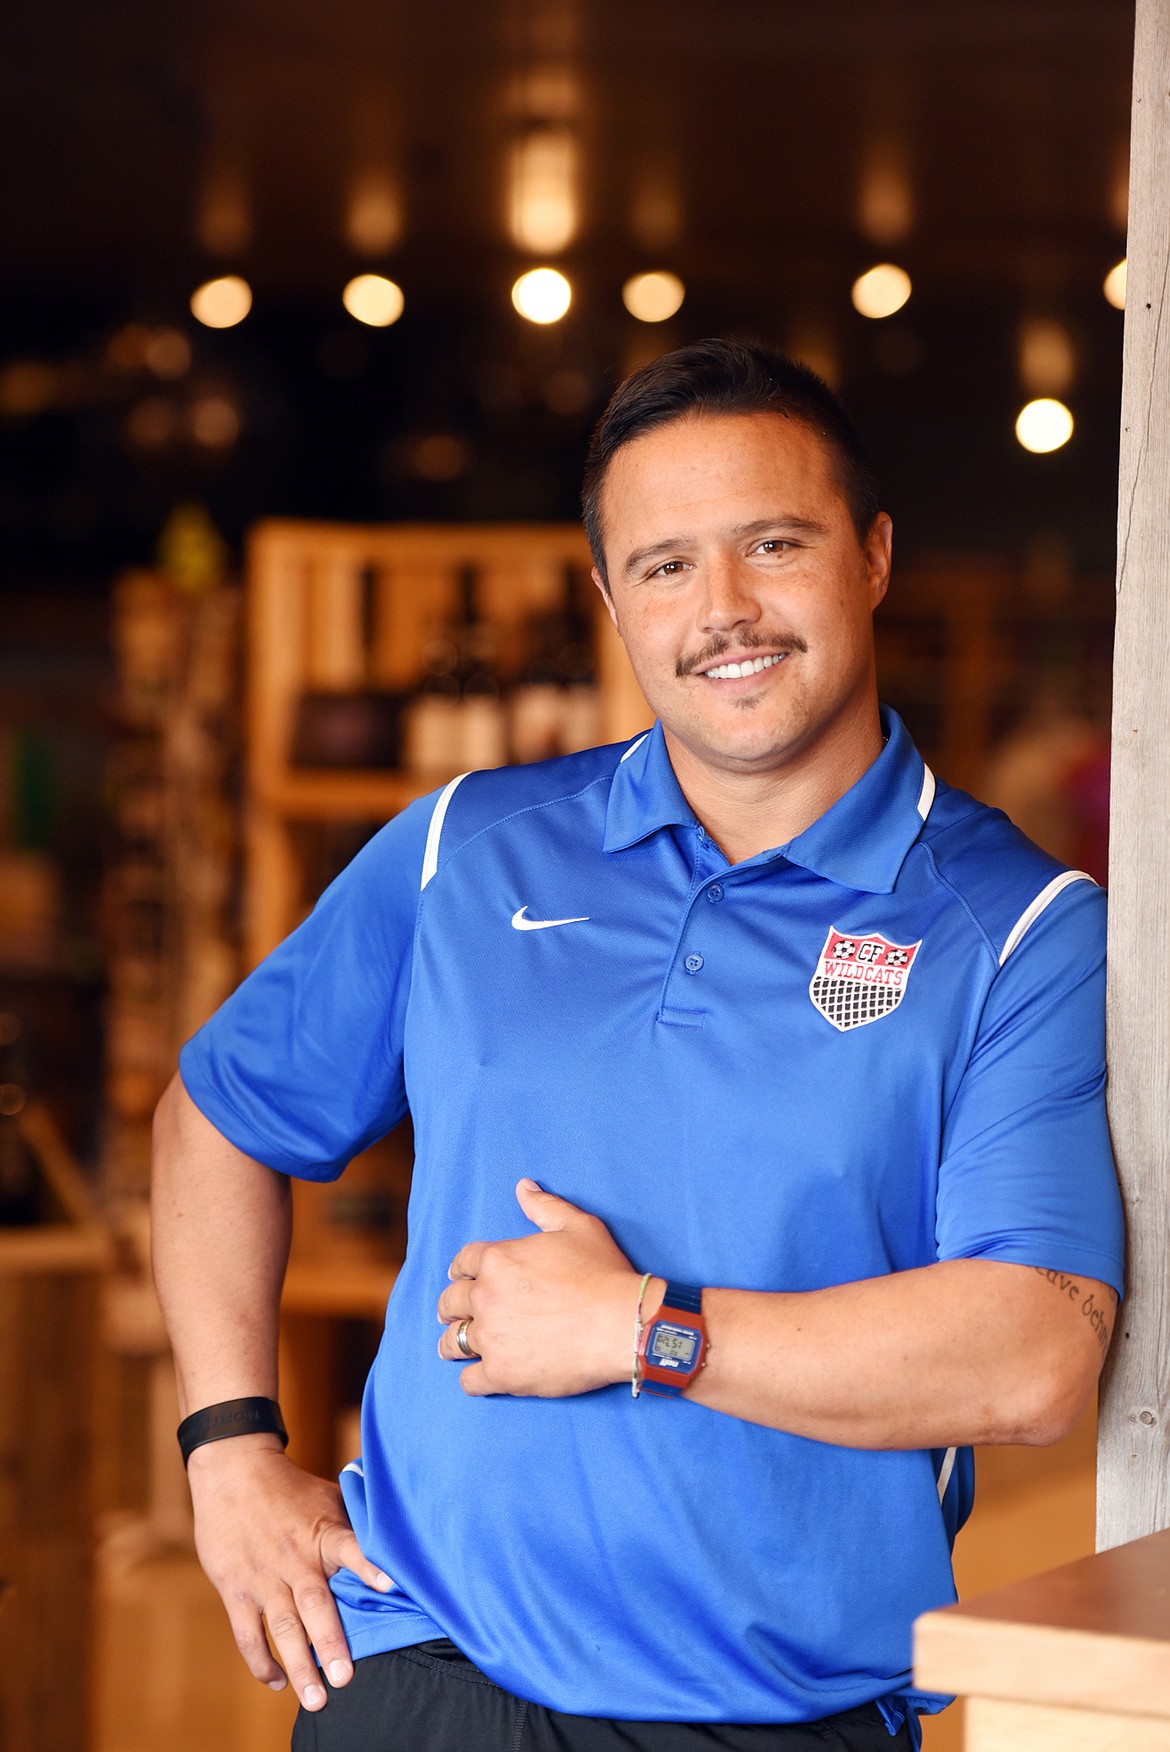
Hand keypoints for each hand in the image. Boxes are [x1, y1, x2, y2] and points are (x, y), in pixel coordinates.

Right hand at [187, 1436, 392, 1710]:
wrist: (234, 1471)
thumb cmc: (291, 1489)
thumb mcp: (327, 1498)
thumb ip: (354, 1526)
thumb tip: (394, 1541)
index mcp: (322, 1533)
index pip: (351, 1548)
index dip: (371, 1567)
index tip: (392, 1586)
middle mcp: (295, 1559)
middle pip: (315, 1605)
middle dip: (330, 1644)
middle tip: (344, 1679)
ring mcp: (264, 1577)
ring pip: (282, 1628)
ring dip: (298, 1665)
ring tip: (315, 1698)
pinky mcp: (236, 1588)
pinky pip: (248, 1633)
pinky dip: (262, 1661)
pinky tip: (278, 1681)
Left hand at [436, 1179, 650, 1396]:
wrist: (623, 1324)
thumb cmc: (603, 1273)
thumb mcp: (578, 1226)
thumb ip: (545, 1206)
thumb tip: (523, 1186)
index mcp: (498, 1259)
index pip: (462, 1262)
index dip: (461, 1269)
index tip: (463, 1278)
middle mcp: (486, 1296)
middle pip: (451, 1301)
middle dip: (453, 1306)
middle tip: (459, 1313)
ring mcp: (492, 1337)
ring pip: (451, 1342)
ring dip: (453, 1343)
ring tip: (457, 1347)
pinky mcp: (502, 1374)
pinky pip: (469, 1381)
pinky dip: (473, 1379)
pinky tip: (481, 1376)